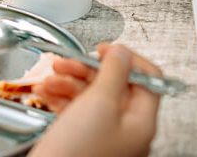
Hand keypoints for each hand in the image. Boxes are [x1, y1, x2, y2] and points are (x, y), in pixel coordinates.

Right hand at [30, 44, 161, 156]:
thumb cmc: (77, 154)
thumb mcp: (99, 102)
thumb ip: (114, 71)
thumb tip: (122, 52)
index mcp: (142, 122)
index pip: (148, 78)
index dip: (127, 58)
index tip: (106, 49)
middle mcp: (127, 131)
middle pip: (116, 85)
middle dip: (89, 69)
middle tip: (71, 61)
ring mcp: (106, 138)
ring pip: (93, 97)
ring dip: (71, 81)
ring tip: (52, 76)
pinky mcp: (85, 143)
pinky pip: (78, 112)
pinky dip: (63, 97)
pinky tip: (48, 92)